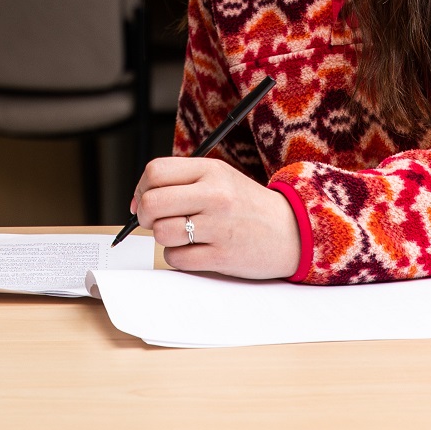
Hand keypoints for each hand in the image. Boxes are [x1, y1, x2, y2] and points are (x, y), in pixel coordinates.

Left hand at [129, 155, 302, 280]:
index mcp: (211, 170)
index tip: (145, 200)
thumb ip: (182, 182)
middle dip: (146, 216)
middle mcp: (214, 195)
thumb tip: (138, 202)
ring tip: (182, 235)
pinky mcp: (222, 255)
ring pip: (162, 233)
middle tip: (156, 221)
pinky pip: (176, 258)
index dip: (142, 188)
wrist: (292, 231)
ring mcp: (218, 226)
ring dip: (164, 238)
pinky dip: (178, 256)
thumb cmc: (246, 205)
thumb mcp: (220, 178)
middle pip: (152, 203)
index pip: (155, 172)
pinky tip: (194, 250)